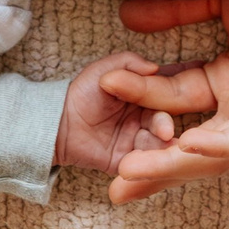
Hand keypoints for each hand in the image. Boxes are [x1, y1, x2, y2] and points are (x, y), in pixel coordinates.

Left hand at [53, 51, 178, 174]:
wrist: (58, 121)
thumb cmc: (82, 92)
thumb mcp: (104, 70)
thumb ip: (129, 63)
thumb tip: (155, 67)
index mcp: (143, 98)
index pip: (163, 101)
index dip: (168, 106)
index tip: (170, 112)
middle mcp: (143, 121)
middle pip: (162, 125)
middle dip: (164, 128)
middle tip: (164, 132)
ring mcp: (135, 142)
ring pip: (155, 146)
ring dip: (160, 149)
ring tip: (159, 151)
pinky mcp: (125, 161)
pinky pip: (140, 165)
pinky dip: (147, 165)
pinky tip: (148, 164)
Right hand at [95, 0, 228, 203]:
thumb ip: (176, 9)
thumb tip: (127, 15)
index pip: (177, 105)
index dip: (139, 106)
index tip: (100, 95)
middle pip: (194, 146)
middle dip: (154, 168)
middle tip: (114, 187)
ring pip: (218, 152)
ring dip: (175, 165)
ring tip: (133, 173)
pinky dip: (223, 145)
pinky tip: (191, 144)